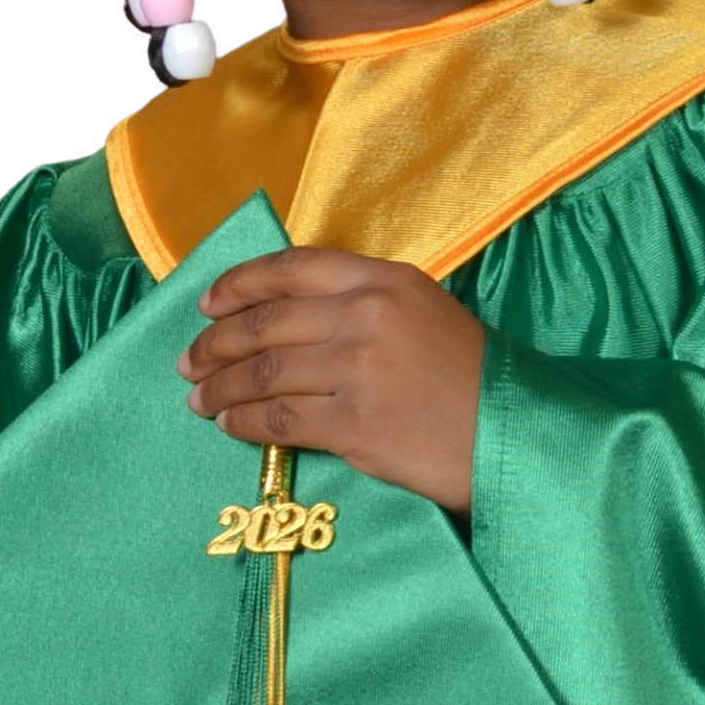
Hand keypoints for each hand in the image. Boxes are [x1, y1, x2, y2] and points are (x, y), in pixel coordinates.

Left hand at [177, 245, 486, 512]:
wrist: (516, 435)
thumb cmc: (473, 377)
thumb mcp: (425, 312)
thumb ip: (363, 304)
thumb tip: (288, 320)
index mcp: (384, 279)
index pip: (290, 268)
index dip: (237, 285)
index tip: (206, 304)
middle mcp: (366, 316)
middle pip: (266, 323)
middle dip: (215, 343)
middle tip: (189, 361)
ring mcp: (358, 369)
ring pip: (264, 373)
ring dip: (221, 388)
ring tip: (198, 399)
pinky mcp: (355, 423)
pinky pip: (279, 419)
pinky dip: (244, 422)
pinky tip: (229, 425)